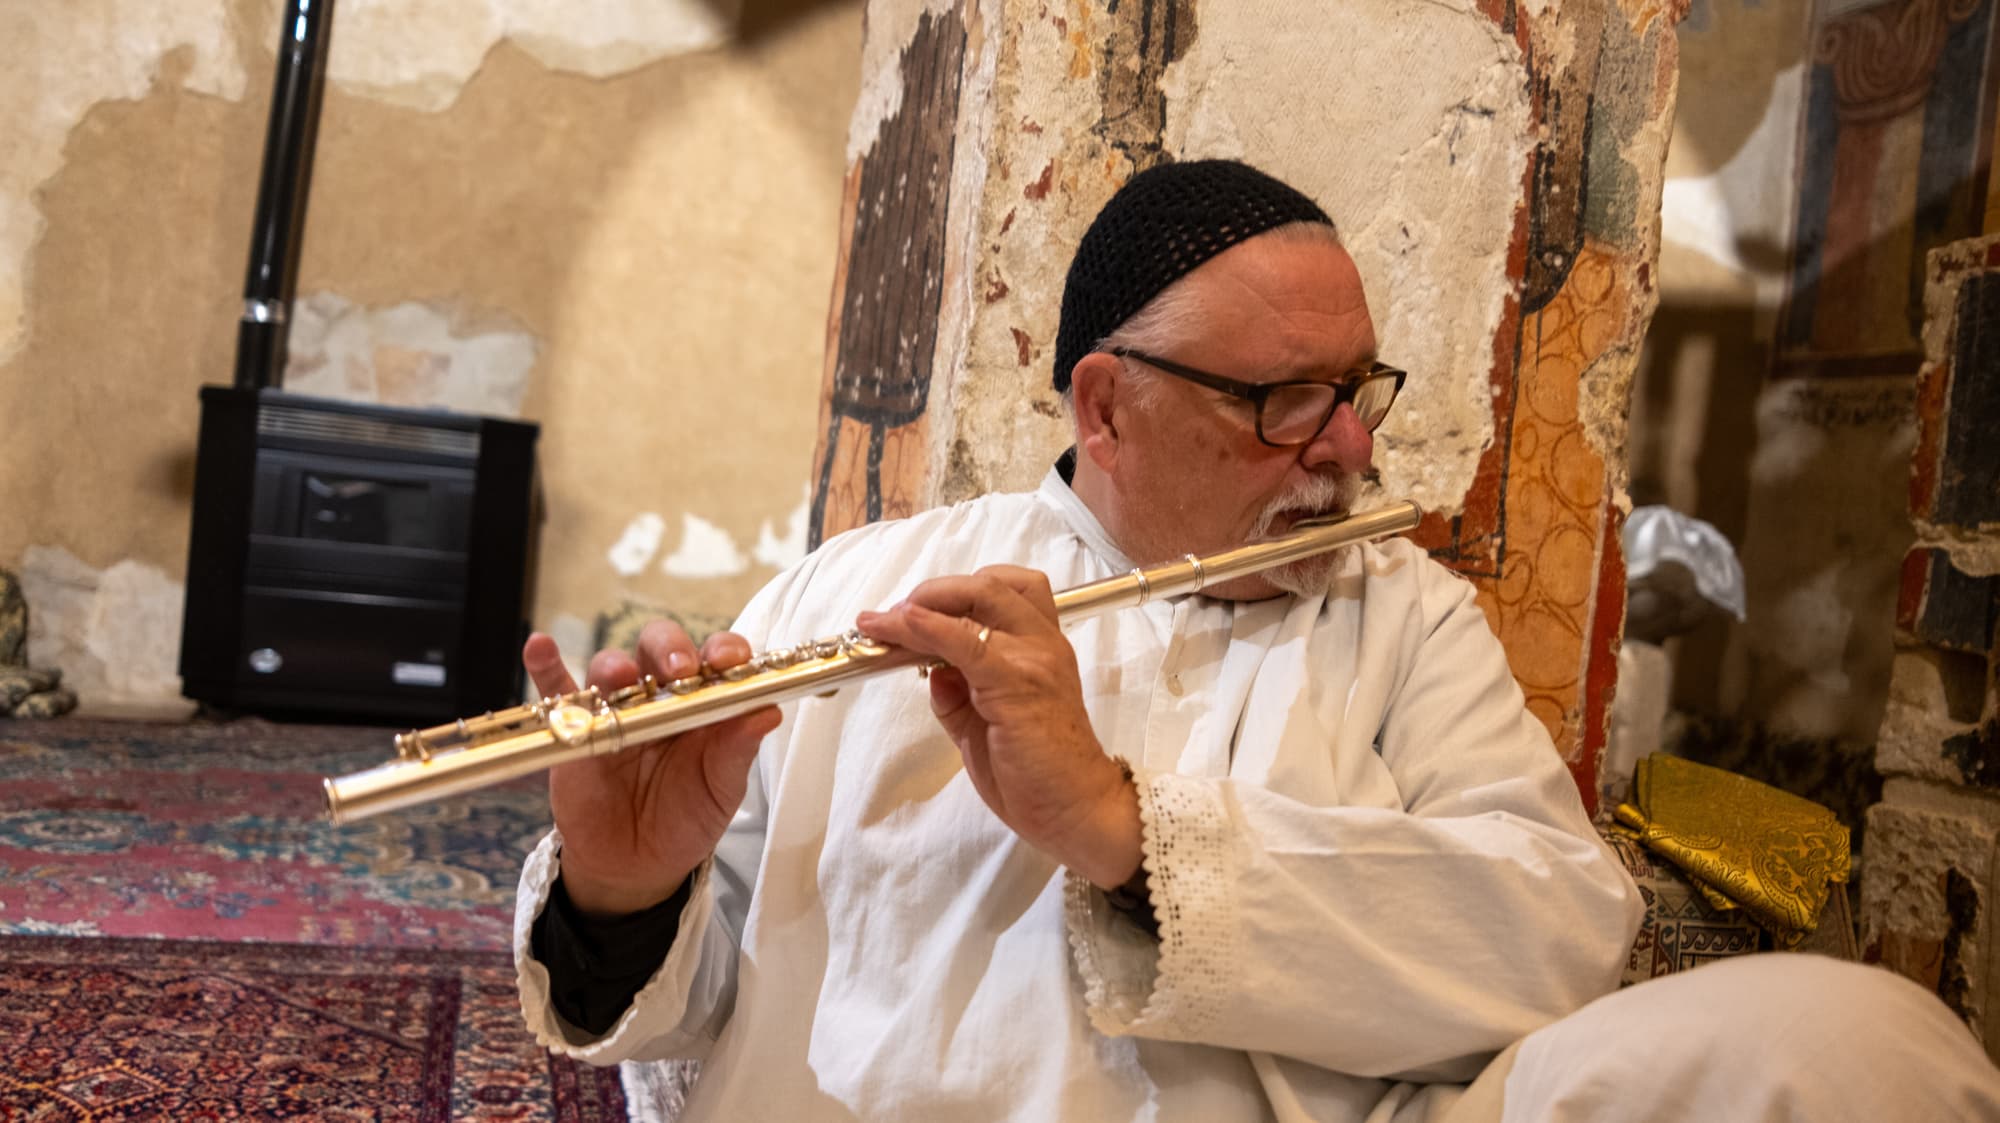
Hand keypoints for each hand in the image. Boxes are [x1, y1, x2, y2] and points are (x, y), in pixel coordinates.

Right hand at [522, 622, 780, 917]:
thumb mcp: (721, 789)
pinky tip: (538, 646)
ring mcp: (615, 707)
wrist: (637, 865)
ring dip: (615, 664)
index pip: (716, 658)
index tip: (729, 661)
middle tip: (679, 669)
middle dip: (671, 648)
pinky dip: (544, 666)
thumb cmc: (687, 818)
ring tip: (621, 678)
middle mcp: (659, 694)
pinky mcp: (574, 728)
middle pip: (661, 647)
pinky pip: (555, 691)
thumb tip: (769, 712)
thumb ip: (738, 750)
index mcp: (704, 701)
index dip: (724, 651)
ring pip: (611, 665)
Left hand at [856, 566, 1140, 887]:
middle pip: (987, 585)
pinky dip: (931, 627)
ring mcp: (1033, 659)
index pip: (999, 592)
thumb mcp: (982, 725)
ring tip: (885, 623)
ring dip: (922, 606)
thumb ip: (958, 693)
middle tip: (893, 614)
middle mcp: (1042, 642)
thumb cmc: (1037, 774)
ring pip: (975, 603)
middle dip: (932, 590)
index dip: (949, 594)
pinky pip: (967, 643)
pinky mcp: (1016, 683)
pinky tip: (904, 623)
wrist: (1075, 810)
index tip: (906, 613)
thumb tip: (929, 668)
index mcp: (1040, 646)